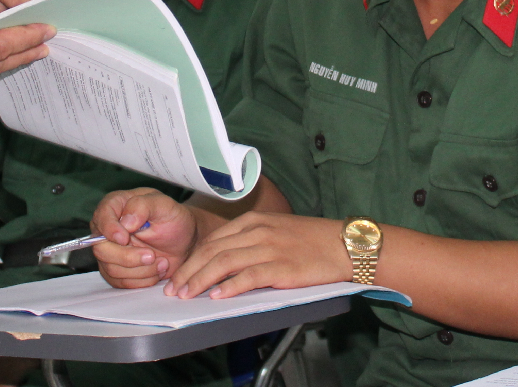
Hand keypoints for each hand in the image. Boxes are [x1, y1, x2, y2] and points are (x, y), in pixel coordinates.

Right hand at [91, 189, 197, 286]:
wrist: (184, 242)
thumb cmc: (174, 220)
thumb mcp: (164, 206)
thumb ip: (143, 206)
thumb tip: (125, 222)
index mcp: (116, 205)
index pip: (101, 216)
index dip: (110, 229)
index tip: (125, 238)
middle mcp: (107, 229)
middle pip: (101, 249)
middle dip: (128, 257)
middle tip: (151, 256)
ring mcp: (110, 251)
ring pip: (112, 269)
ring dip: (140, 270)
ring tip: (161, 262)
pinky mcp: (116, 270)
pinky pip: (120, 282)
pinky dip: (141, 280)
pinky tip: (156, 270)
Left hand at [168, 212, 349, 299]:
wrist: (344, 244)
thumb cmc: (310, 240)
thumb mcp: (275, 230)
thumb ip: (249, 241)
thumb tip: (221, 262)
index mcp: (253, 221)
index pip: (212, 241)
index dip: (190, 260)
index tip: (177, 276)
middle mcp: (258, 231)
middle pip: (212, 251)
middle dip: (189, 272)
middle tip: (174, 290)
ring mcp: (269, 248)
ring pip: (224, 263)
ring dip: (201, 281)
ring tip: (187, 295)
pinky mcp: (282, 267)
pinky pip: (249, 277)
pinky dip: (231, 287)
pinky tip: (218, 296)